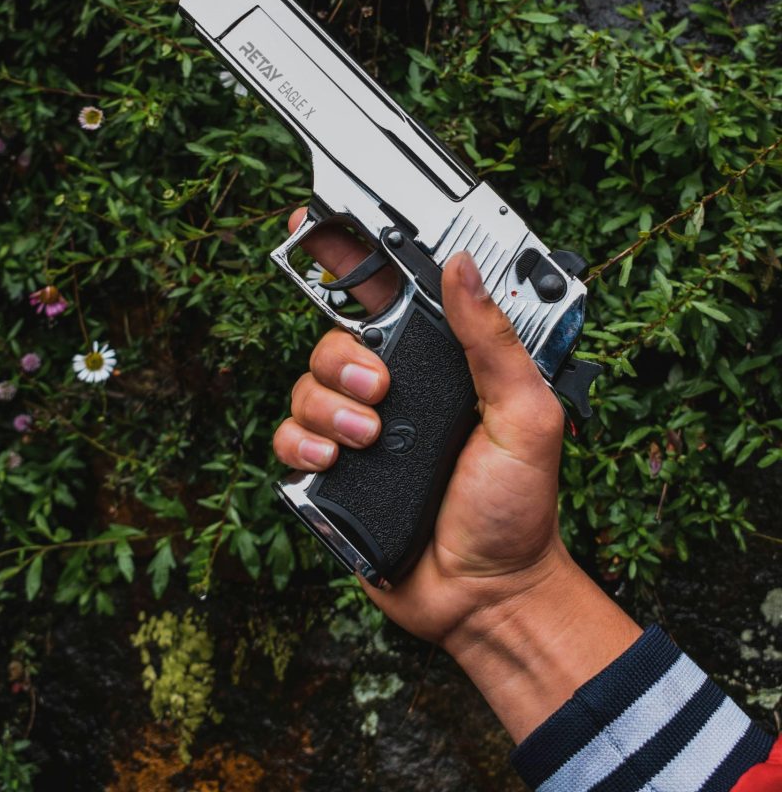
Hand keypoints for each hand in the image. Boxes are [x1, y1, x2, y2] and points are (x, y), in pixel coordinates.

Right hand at [273, 209, 640, 739]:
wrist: (487, 594)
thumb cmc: (517, 507)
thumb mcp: (526, 415)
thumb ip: (493, 342)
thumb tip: (464, 268)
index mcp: (439, 365)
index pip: (390, 296)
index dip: (350, 254)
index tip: (317, 221)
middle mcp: (393, 390)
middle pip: (334, 337)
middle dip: (343, 356)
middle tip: (379, 390)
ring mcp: (358, 430)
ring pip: (305, 385)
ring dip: (330, 407)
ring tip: (369, 439)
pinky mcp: (332, 473)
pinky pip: (289, 439)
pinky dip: (303, 444)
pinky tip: (337, 462)